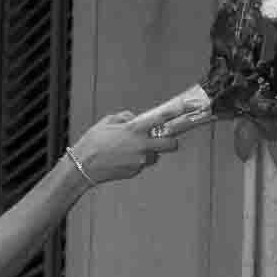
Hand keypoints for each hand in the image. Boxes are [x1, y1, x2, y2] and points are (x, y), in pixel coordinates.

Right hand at [68, 108, 183, 185]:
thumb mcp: (107, 122)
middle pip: (172, 144)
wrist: (83, 166)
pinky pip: (143, 163)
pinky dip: (137, 160)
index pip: (163, 117)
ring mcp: (140, 160)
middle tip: (163, 138)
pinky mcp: (136, 171)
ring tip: (130, 149)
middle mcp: (142, 145)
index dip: (181, 111)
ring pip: (156, 155)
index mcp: (135, 129)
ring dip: (150, 151)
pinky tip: (121, 158)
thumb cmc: (93, 142)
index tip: (193, 105)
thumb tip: (135, 118)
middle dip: (171, 141)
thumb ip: (125, 117)